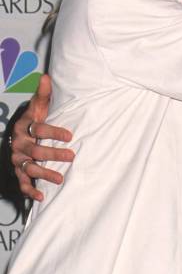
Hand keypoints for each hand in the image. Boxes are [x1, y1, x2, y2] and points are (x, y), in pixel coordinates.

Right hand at [11, 74, 73, 201]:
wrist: (19, 133)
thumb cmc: (33, 119)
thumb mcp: (38, 106)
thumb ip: (43, 94)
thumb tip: (46, 77)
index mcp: (25, 126)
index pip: (38, 129)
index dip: (53, 132)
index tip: (70, 135)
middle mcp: (19, 144)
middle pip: (35, 151)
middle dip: (53, 154)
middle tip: (71, 156)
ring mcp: (18, 159)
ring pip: (29, 168)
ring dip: (44, 174)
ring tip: (60, 178)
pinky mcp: (18, 171)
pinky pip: (22, 182)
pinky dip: (30, 190)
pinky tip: (41, 196)